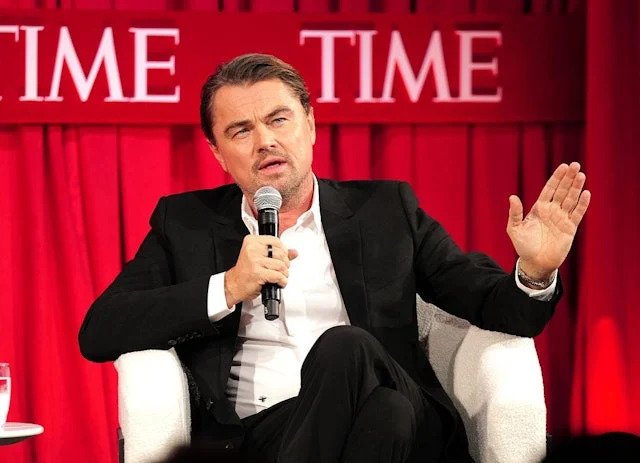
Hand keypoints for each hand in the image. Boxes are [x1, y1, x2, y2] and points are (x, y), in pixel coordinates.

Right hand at [224, 235, 297, 307]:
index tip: (283, 257)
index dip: (283, 251)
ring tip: (280, 276)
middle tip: (282, 269)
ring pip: (281, 265)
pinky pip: (278, 275)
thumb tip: (294, 252)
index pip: (276, 241)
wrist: (234, 284)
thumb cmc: (246, 271)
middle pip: (280, 253)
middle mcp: (252, 249)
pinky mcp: (258, 273)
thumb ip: (278, 253)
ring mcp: (254, 260)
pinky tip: (279, 282)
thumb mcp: (260, 257)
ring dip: (284, 274)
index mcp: (252, 241)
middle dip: (285, 263)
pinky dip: (282, 281)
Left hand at [507, 162, 590, 278]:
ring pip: (571, 200)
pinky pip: (577, 214)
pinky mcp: (570, 228)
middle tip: (575, 165)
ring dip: (576, 188)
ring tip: (581, 175)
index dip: (556, 178)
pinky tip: (586, 194)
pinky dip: (582, 204)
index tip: (563, 166)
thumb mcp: (514, 229)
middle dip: (568, 178)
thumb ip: (514, 213)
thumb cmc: (523, 246)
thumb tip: (512, 197)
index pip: (549, 189)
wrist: (535, 263)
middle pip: (562, 191)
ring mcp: (562, 219)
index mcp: (539, 209)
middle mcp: (552, 211)